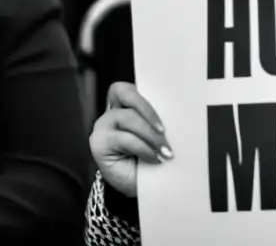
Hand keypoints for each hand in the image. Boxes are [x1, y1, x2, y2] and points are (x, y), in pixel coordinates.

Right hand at [89, 82, 172, 197]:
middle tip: (164, 129)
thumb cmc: (154, 160)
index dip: (148, 92)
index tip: (171, 103)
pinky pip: (125, 138)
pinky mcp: (98, 143)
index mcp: (127, 105)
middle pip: (125, 92)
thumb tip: (176, 110)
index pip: (132, 87)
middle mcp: (113, 112)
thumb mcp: (160, 135)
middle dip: (148, 109)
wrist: (145, 188)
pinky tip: (153, 158)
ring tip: (165, 150)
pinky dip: (143, 148)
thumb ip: (160, 119)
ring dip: (150, 134)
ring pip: (128, 117)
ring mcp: (103, 126)